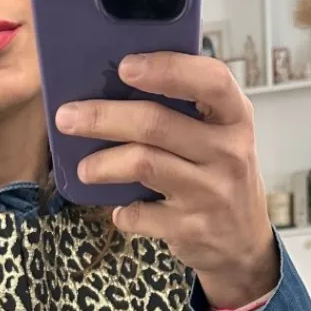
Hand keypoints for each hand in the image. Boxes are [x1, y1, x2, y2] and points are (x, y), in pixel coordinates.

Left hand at [55, 52, 278, 308]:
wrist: (244, 244)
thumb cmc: (221, 176)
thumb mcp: (222, 137)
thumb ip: (188, 112)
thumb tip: (117, 87)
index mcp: (235, 118)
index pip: (210, 81)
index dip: (166, 69)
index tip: (125, 66)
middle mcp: (227, 153)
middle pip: (155, 124)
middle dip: (103, 117)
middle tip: (67, 118)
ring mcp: (210, 193)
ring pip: (142, 164)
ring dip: (103, 165)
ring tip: (83, 168)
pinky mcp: (190, 229)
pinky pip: (140, 214)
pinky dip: (122, 212)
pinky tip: (120, 209)